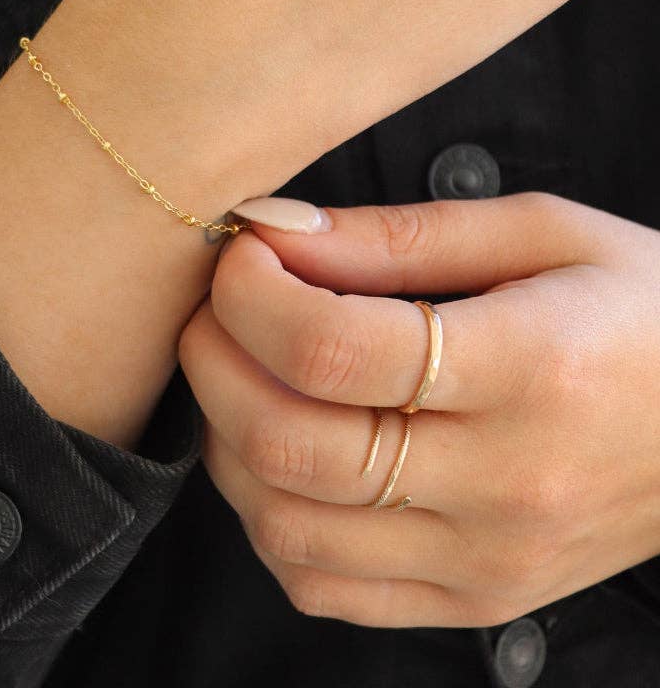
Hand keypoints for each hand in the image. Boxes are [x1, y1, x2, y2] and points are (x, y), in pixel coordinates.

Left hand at [177, 191, 659, 627]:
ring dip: (227, 440)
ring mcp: (485, 560)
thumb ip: (395, 235)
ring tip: (244, 376)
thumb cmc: (642, 309)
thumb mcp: (540, 234)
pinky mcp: (471, 600)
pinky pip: (321, 586)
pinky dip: (268, 518)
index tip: (241, 254)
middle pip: (289, 444)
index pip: (333, 349)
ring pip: (285, 526)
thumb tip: (273, 231)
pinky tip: (284, 457)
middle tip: (216, 310)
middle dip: (213, 362)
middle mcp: (505, 484)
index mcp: (530, 370)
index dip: (251, 294)